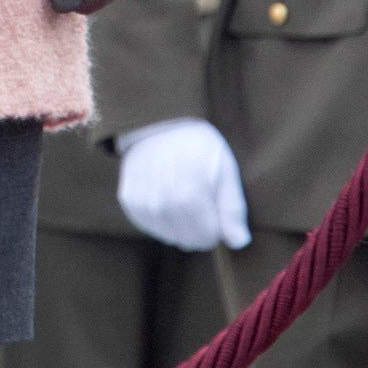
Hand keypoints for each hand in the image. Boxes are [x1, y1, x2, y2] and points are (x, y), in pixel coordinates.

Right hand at [114, 117, 249, 252]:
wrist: (160, 125)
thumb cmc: (199, 148)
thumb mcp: (225, 171)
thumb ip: (232, 208)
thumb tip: (239, 243)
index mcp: (189, 194)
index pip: (207, 236)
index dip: (217, 231)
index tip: (218, 216)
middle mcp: (161, 201)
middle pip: (187, 239)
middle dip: (200, 233)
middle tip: (203, 211)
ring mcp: (142, 201)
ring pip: (167, 236)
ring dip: (180, 229)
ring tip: (185, 205)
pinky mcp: (128, 200)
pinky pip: (149, 226)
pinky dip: (162, 223)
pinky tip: (168, 205)